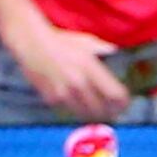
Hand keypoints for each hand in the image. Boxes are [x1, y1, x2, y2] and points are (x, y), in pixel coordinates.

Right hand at [2, 9, 133, 121]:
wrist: (31, 44)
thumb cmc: (61, 41)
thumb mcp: (87, 42)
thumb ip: (105, 50)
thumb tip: (118, 54)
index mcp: (91, 68)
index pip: (115, 95)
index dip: (123, 102)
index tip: (124, 103)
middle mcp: (79, 84)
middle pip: (102, 110)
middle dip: (110, 112)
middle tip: (113, 112)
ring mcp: (64, 94)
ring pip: (85, 114)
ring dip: (93, 114)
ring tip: (97, 110)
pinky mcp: (52, 99)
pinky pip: (68, 109)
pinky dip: (73, 108)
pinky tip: (75, 100)